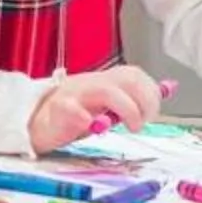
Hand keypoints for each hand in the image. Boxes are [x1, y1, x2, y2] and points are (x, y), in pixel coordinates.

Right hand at [27, 65, 163, 152]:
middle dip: (145, 103)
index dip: (150, 94)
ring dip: (127, 110)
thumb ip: (131, 97)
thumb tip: (167, 89)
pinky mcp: (58, 110)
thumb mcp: (105, 105)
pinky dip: (86, 119)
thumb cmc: (72, 116)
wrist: (34, 123)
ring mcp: (74, 94)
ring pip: (106, 91)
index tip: (150, 115)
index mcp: (103, 81)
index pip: (136, 75)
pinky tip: (92, 127)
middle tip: (141, 123)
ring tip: (127, 127)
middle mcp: (91, 83)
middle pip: (128, 78)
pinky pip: (72, 109)